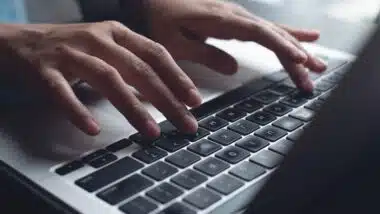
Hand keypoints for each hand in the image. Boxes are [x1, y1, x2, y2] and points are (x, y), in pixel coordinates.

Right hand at [0, 22, 201, 136]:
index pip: (155, 54)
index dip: (177, 77)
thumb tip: (163, 93)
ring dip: (132, 107)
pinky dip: (78, 111)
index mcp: (116, 33)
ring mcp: (71, 52)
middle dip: (167, 99)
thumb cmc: (70, 48)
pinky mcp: (44, 69)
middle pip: (139, 69)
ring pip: (108, 79)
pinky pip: (63, 91)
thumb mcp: (106, 49)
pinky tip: (91, 129)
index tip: (195, 100)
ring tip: (151, 132)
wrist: (19, 41)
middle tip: (186, 124)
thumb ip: (132, 67)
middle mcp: (97, 39)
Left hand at [146, 0, 326, 90]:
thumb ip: (203, 54)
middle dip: (296, 54)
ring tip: (317, 63)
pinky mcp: (234, 20)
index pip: (259, 33)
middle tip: (315, 75)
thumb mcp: (173, 42)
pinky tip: (302, 38)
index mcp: (220, 20)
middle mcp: (233, 15)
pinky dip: (285, 34)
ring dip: (296, 47)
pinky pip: (265, 28)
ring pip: (273, 32)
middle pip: (273, 34)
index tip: (300, 60)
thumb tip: (233, 68)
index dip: (281, 46)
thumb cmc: (158, 20)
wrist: (151, 0)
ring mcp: (236, 16)